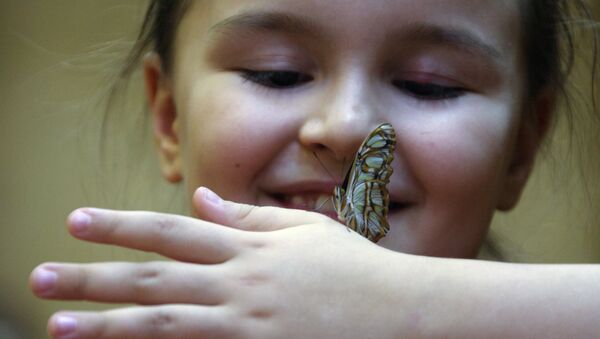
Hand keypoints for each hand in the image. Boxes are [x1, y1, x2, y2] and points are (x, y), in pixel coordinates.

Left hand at [30, 187, 411, 338]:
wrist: (399, 315)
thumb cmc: (352, 269)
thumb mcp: (303, 230)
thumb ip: (248, 216)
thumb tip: (201, 198)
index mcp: (250, 248)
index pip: (172, 231)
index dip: (122, 225)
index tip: (76, 221)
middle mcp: (239, 285)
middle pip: (153, 279)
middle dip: (93, 278)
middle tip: (39, 279)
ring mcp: (246, 326)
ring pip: (163, 323)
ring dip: (108, 326)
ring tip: (59, 328)